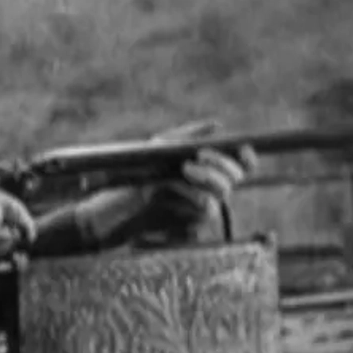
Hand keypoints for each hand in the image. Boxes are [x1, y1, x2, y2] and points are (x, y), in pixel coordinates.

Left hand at [74, 119, 258, 249]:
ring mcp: (197, 209)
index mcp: (204, 168)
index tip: (240, 149)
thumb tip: (217, 125)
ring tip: (181, 173)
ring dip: (206, 181)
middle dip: (220, 166)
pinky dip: (191, 202)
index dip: (246, 156)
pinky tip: (174, 195)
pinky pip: (201, 216)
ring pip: (219, 197)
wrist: (105, 211)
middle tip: (194, 160)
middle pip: (234, 178)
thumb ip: (185, 137)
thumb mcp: (154, 151)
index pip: (239, 164)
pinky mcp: (186, 227)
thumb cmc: (130, 178)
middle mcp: (206, 189)